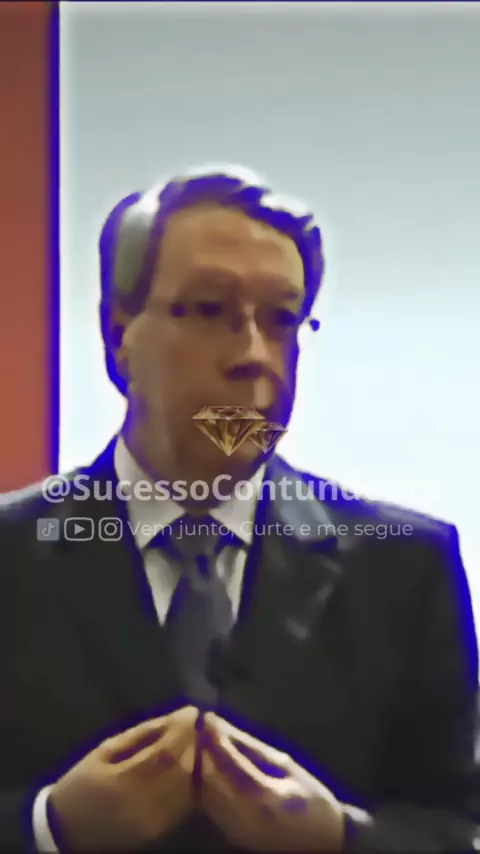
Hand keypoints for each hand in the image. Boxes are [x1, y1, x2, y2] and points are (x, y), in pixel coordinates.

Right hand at [49, 706, 197, 849]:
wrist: (66, 829)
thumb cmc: (82, 783)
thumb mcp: (105, 750)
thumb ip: (141, 733)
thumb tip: (174, 718)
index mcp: (124, 781)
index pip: (167, 751)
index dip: (183, 729)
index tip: (191, 711)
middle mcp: (144, 805)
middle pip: (183, 769)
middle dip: (193, 742)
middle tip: (194, 724)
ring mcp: (154, 822)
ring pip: (189, 786)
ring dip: (195, 760)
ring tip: (192, 741)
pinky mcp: (159, 832)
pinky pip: (185, 803)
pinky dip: (190, 781)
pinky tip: (187, 766)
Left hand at [200, 713, 344, 850]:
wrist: (322, 841)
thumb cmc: (311, 798)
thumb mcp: (287, 767)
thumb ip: (254, 749)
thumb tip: (226, 729)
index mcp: (266, 798)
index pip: (232, 765)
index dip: (217, 740)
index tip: (208, 718)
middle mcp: (246, 818)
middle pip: (213, 780)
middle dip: (205, 751)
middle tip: (202, 728)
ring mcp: (236, 830)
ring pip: (207, 793)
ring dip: (204, 766)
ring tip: (205, 742)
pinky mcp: (232, 834)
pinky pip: (211, 805)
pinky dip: (208, 784)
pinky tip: (211, 767)